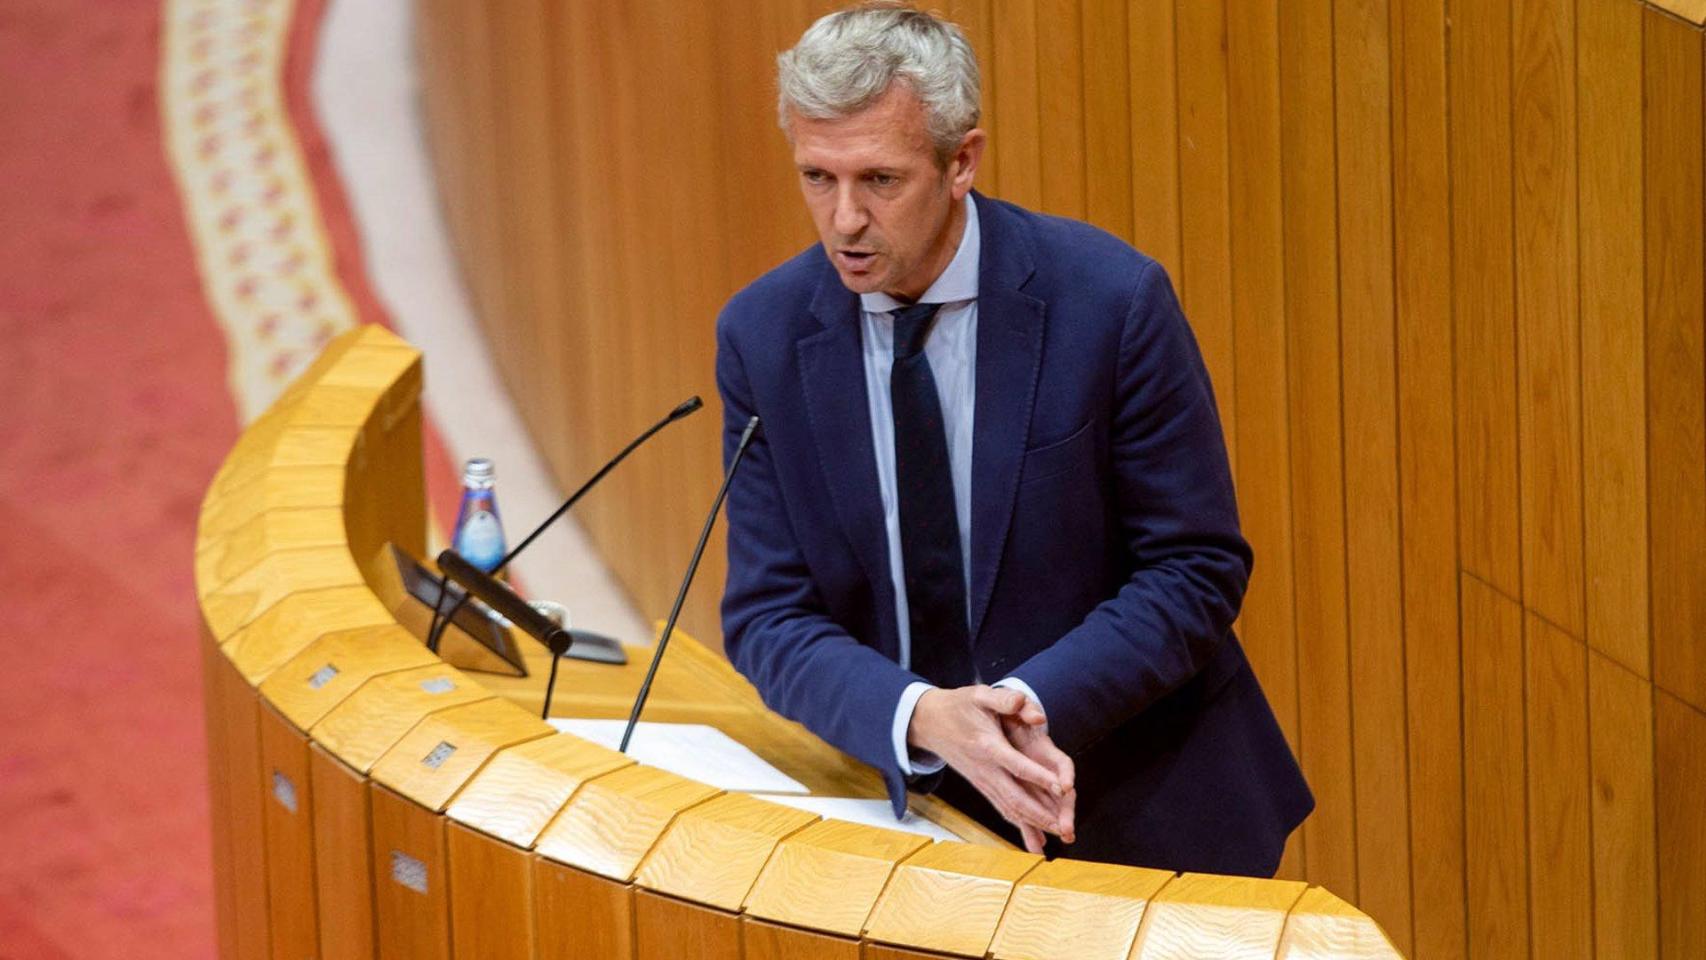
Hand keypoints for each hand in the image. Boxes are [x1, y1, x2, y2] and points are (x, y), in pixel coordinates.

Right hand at [907, 685, 1071, 851]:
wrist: (929, 722)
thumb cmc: (957, 706)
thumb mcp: (979, 694)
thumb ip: (1005, 700)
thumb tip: (1035, 713)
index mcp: (987, 746)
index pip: (1018, 766)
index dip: (1040, 777)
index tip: (1063, 788)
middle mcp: (985, 769)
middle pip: (1015, 797)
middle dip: (1041, 814)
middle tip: (1065, 826)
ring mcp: (982, 781)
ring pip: (1009, 808)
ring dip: (1033, 825)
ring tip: (1056, 836)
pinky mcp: (981, 786)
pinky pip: (1002, 808)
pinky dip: (1019, 824)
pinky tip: (1033, 839)